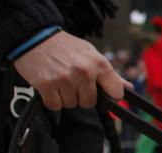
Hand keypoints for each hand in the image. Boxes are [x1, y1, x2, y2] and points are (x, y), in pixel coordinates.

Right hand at [13, 31, 129, 109]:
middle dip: (80, 95)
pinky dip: (51, 99)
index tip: (101, 92)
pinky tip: (50, 85)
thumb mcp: (90, 54)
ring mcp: (66, 79)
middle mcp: (84, 72)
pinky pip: (55, 105)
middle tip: (71, 80)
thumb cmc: (63, 46)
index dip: (109, 95)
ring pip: (71, 104)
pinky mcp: (48, 85)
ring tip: (59, 79)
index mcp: (98, 64)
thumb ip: (110, 74)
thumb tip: (128, 88)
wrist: (34, 36)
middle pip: (89, 103)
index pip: (116, 92)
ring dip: (64, 96)